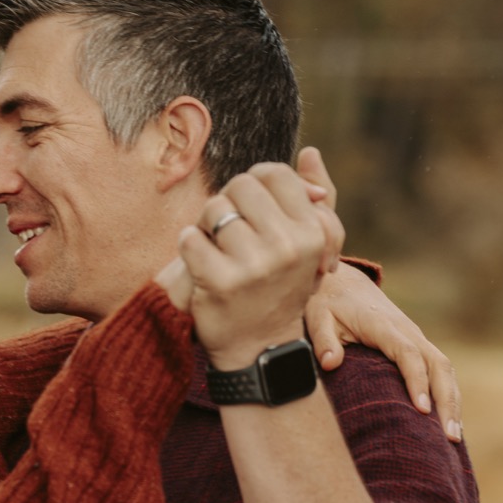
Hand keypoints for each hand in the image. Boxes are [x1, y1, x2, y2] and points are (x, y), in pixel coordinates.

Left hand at [177, 163, 343, 370]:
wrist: (259, 349)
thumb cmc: (280, 289)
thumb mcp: (308, 247)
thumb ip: (313, 200)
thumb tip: (310, 152)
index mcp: (311, 233)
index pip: (273, 173)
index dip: (254, 186)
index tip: (251, 212)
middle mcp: (287, 247)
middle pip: (240, 184)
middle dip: (229, 203)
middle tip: (230, 231)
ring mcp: (253, 266)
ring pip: (213, 209)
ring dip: (206, 226)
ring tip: (217, 250)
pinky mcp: (220, 283)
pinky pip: (189, 238)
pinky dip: (188, 246)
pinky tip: (200, 264)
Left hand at [296, 149, 462, 441]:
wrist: (343, 284)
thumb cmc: (327, 304)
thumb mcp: (317, 317)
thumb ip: (323, 340)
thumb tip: (331, 363)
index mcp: (384, 325)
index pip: (408, 354)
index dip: (417, 381)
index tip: (421, 410)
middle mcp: (407, 331)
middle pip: (438, 365)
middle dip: (447, 400)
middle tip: (449, 437)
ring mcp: (416, 338)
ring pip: (445, 369)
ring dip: (453, 401)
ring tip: (454, 438)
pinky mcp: (417, 345)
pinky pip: (440, 370)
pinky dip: (449, 394)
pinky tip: (449, 422)